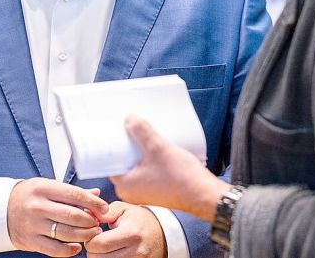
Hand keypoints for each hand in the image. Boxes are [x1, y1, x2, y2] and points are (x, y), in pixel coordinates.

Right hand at [6, 177, 108, 256]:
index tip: (104, 208)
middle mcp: (37, 206)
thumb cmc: (29, 196)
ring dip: (84, 235)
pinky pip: (54, 249)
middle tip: (98, 223)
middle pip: (73, 216)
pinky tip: (77, 246)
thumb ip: (72, 192)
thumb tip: (96, 194)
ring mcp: (33, 224)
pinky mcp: (29, 240)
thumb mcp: (48, 187)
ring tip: (92, 233)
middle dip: (90, 221)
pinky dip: (69, 250)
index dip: (93, 203)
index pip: (75, 195)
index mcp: (43, 188)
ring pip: (66, 233)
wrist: (1, 209)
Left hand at [86, 201, 165, 257]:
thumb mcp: (124, 209)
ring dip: (99, 257)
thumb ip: (106, 212)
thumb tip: (87, 213)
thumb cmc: (139, 220)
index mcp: (131, 233)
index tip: (95, 233)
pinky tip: (111, 253)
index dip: (90, 239)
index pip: (99, 244)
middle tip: (97, 242)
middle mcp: (135, 252)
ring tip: (105, 248)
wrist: (162, 235)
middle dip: (92, 250)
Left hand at [111, 116, 229, 221]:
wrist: (204, 195)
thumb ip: (141, 132)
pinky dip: (149, 161)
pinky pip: (146, 172)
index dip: (113, 145)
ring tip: (144, 136)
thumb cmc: (180, 177)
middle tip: (131, 130)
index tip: (116, 132)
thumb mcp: (157, 148)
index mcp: (125, 185)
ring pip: (136, 167)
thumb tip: (129, 120)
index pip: (110, 161)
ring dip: (140, 153)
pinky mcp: (156, 191)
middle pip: (123, 162)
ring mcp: (144, 193)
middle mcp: (131, 192)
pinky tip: (156, 149)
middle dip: (127, 146)